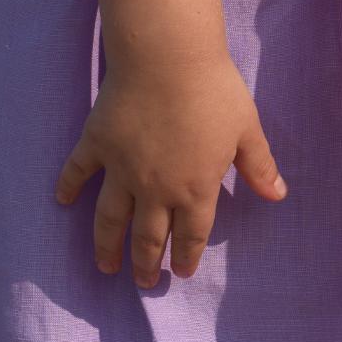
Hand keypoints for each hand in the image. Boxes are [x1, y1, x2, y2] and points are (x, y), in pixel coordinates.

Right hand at [56, 49, 283, 286]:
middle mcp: (156, 189)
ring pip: (110, 220)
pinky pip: (78, 172)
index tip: (181, 274)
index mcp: (195, 189)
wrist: (167, 58)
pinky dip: (69, 188)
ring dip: (107, 247)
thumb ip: (259, 166)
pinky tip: (62, 201)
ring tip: (106, 266)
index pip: (191, 236)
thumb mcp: (247, 130)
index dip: (186, 258)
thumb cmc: (213, 91)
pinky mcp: (97, 145)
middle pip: (148, 238)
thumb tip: (279, 195)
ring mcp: (122, 170)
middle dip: (146, 265)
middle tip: (144, 283)